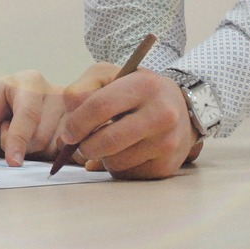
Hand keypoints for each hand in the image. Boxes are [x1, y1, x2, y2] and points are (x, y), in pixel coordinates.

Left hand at [0, 71, 64, 166]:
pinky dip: (52, 155)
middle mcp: (53, 91)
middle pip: (42, 134)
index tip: (12, 162)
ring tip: (21, 135)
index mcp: (29, 81)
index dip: (18, 139)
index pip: (28, 114)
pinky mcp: (75, 126)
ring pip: (55, 146)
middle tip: (5, 131)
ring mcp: (68, 109)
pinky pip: (69, 151)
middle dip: (20, 145)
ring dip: (34, 151)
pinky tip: (38, 147)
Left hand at [58, 64, 197, 179]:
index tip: (68, 133)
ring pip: (115, 162)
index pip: (100, 106)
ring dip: (102, 157)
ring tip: (108, 143)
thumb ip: (83, 89)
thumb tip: (68, 127)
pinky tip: (124, 152)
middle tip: (81, 145)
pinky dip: (118, 167)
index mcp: (144, 86)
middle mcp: (161, 114)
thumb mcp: (111, 75)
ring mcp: (167, 143)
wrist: (181, 108)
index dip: (76, 123)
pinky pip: (127, 175)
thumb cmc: (137, 90)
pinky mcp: (166, 166)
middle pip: (107, 141)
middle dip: (85, 147)